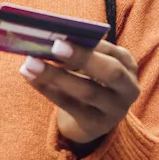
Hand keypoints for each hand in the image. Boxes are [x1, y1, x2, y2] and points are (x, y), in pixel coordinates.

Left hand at [20, 38, 139, 146]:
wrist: (93, 120)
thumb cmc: (91, 81)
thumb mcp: (94, 65)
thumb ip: (82, 52)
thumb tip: (54, 38)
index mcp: (129, 66)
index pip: (115, 53)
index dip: (93, 44)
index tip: (68, 34)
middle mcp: (128, 89)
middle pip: (110, 72)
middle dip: (82, 57)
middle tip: (54, 46)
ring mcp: (114, 111)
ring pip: (87, 91)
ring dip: (56, 75)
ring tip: (31, 63)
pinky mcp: (95, 125)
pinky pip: (69, 106)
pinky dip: (47, 89)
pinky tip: (29, 77)